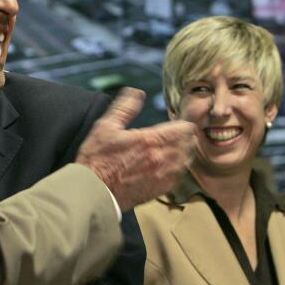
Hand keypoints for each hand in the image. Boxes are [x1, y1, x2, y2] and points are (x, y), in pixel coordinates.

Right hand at [76, 87, 196, 211]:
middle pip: (190, 144)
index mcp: (151, 140)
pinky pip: (179, 176)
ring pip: (187, 160)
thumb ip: (125, 107)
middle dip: (185, 137)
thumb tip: (137, 92)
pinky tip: (166, 165)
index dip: (184, 122)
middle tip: (175, 134)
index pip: (185, 128)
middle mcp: (162, 159)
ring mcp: (163, 176)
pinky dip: (177, 168)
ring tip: (172, 148)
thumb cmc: (97, 159)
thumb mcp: (105, 127)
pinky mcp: (160, 190)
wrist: (93, 192)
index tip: (177, 122)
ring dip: (183, 152)